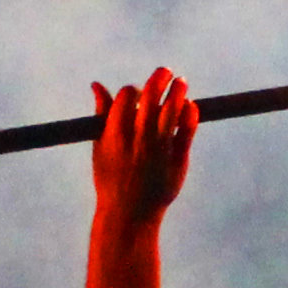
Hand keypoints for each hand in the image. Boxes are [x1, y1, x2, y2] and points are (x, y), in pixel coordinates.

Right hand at [90, 67, 197, 227]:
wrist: (129, 216)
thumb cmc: (111, 180)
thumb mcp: (100, 148)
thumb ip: (102, 115)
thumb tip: (97, 85)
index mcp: (115, 135)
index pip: (127, 97)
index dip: (133, 91)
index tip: (138, 96)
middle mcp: (137, 140)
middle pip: (151, 98)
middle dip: (159, 78)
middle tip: (165, 72)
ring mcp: (159, 150)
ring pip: (172, 110)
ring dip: (178, 90)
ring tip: (181, 82)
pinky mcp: (177, 160)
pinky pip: (187, 130)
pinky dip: (190, 113)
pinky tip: (190, 106)